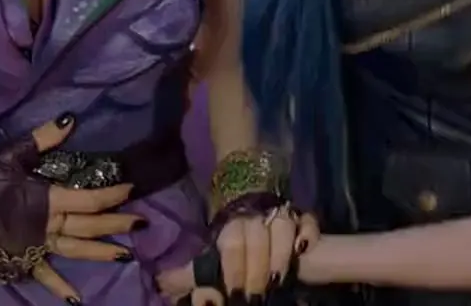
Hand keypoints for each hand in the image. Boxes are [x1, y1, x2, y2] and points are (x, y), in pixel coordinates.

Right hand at [32, 116, 139, 302]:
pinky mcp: (21, 260)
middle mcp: (47, 226)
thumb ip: (43, 139)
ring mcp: (36, 246)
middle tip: (142, 224)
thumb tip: (70, 119)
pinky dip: (58, 286)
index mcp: (48, 199)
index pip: (89, 198)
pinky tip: (75, 298)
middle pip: (89, 226)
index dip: (112, 194)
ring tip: (126, 255)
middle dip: (116, 224)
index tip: (130, 188)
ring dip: (101, 252)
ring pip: (75, 250)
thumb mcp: (12, 155)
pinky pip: (43, 275)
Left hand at [158, 207, 318, 304]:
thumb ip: (190, 268)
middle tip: (255, 297)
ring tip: (279, 281)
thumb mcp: (208, 242)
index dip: (233, 268)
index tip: (232, 291)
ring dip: (282, 255)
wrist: (243, 178)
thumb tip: (162, 284)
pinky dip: (308, 231)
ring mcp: (278, 209)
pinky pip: (308, 218)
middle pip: (258, 238)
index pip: (231, 243)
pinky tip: (304, 248)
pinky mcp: (298, 211)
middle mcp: (254, 212)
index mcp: (229, 219)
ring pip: (284, 226)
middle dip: (257, 270)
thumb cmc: (226, 222)